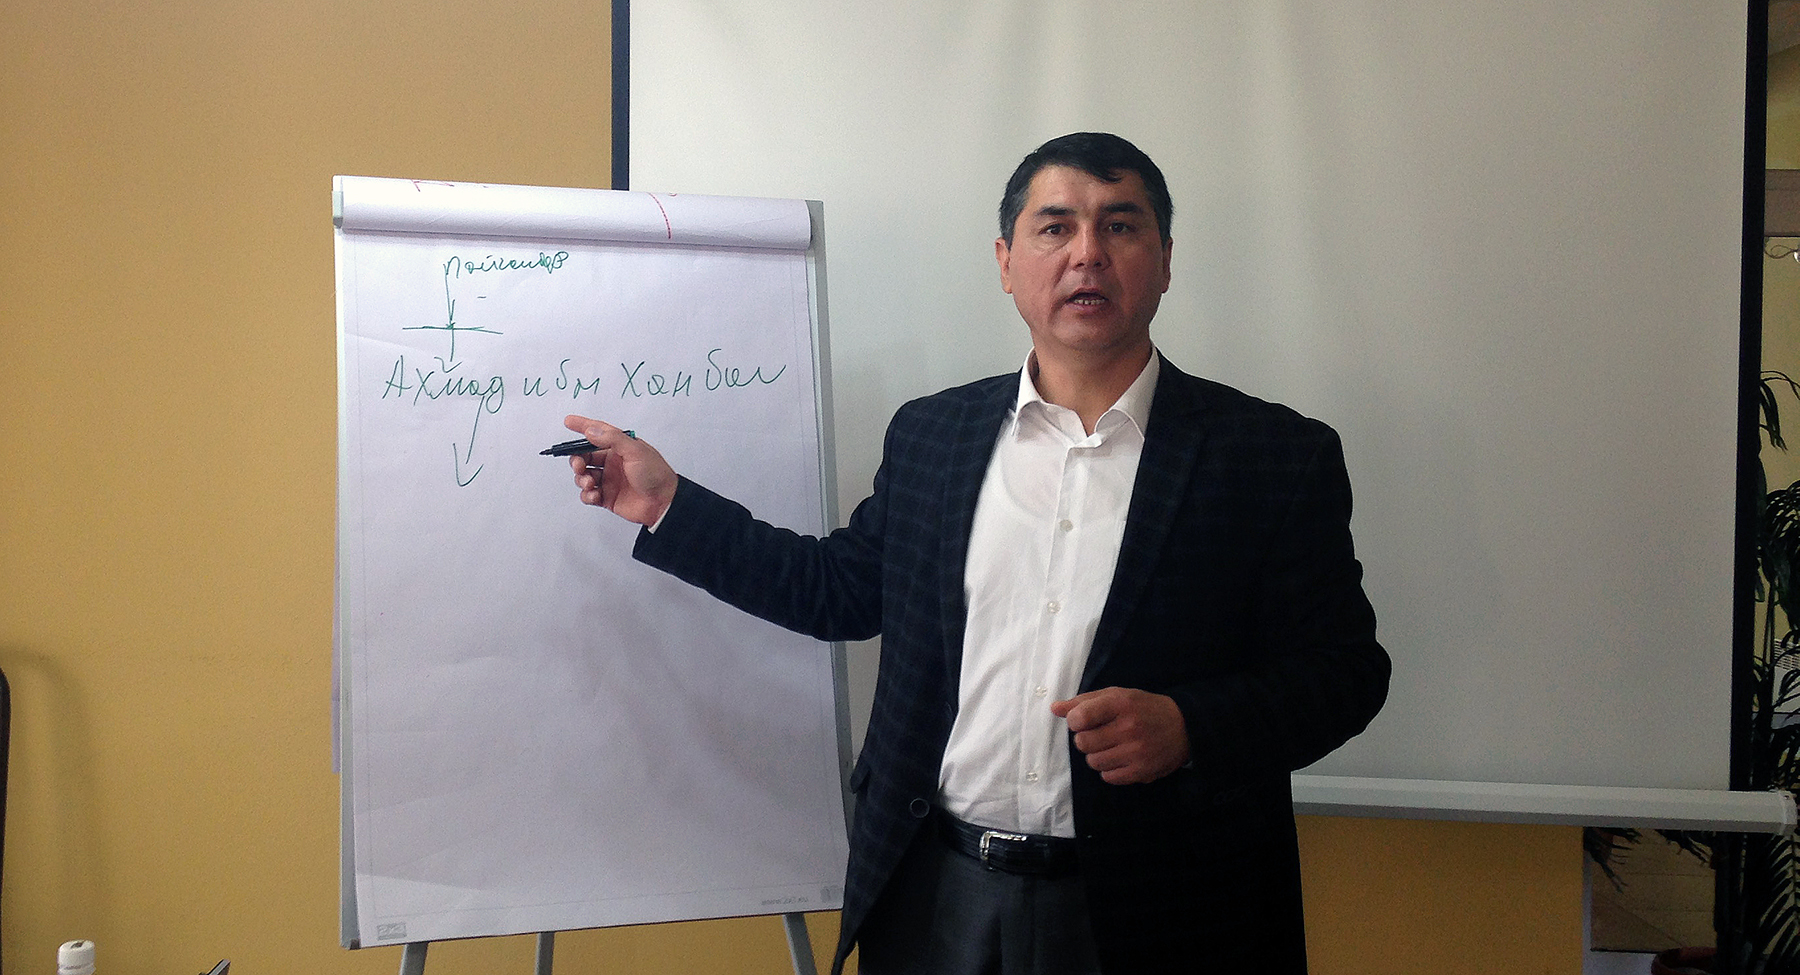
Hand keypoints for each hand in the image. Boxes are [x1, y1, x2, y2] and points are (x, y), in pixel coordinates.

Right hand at [563, 415, 678, 525]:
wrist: (663, 503)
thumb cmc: (655, 474)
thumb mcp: (635, 451)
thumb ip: (612, 439)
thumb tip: (591, 430)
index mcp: (620, 448)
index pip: (597, 433)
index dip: (582, 426)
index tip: (568, 421)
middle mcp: (612, 462)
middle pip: (585, 457)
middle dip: (577, 460)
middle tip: (579, 465)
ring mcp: (609, 480)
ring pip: (584, 476)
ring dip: (581, 479)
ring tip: (589, 483)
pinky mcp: (607, 497)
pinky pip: (588, 494)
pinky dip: (587, 495)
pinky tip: (595, 495)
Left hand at [1050, 687, 1189, 784]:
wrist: (1184, 727)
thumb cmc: (1144, 708)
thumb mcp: (1116, 696)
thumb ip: (1083, 701)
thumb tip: (1054, 708)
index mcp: (1121, 704)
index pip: (1079, 718)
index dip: (1075, 720)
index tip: (1084, 720)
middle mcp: (1129, 728)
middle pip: (1082, 743)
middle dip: (1086, 739)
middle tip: (1100, 734)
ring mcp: (1136, 752)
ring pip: (1093, 762)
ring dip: (1097, 755)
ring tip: (1111, 746)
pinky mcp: (1142, 771)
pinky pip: (1108, 777)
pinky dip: (1110, 770)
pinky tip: (1121, 758)